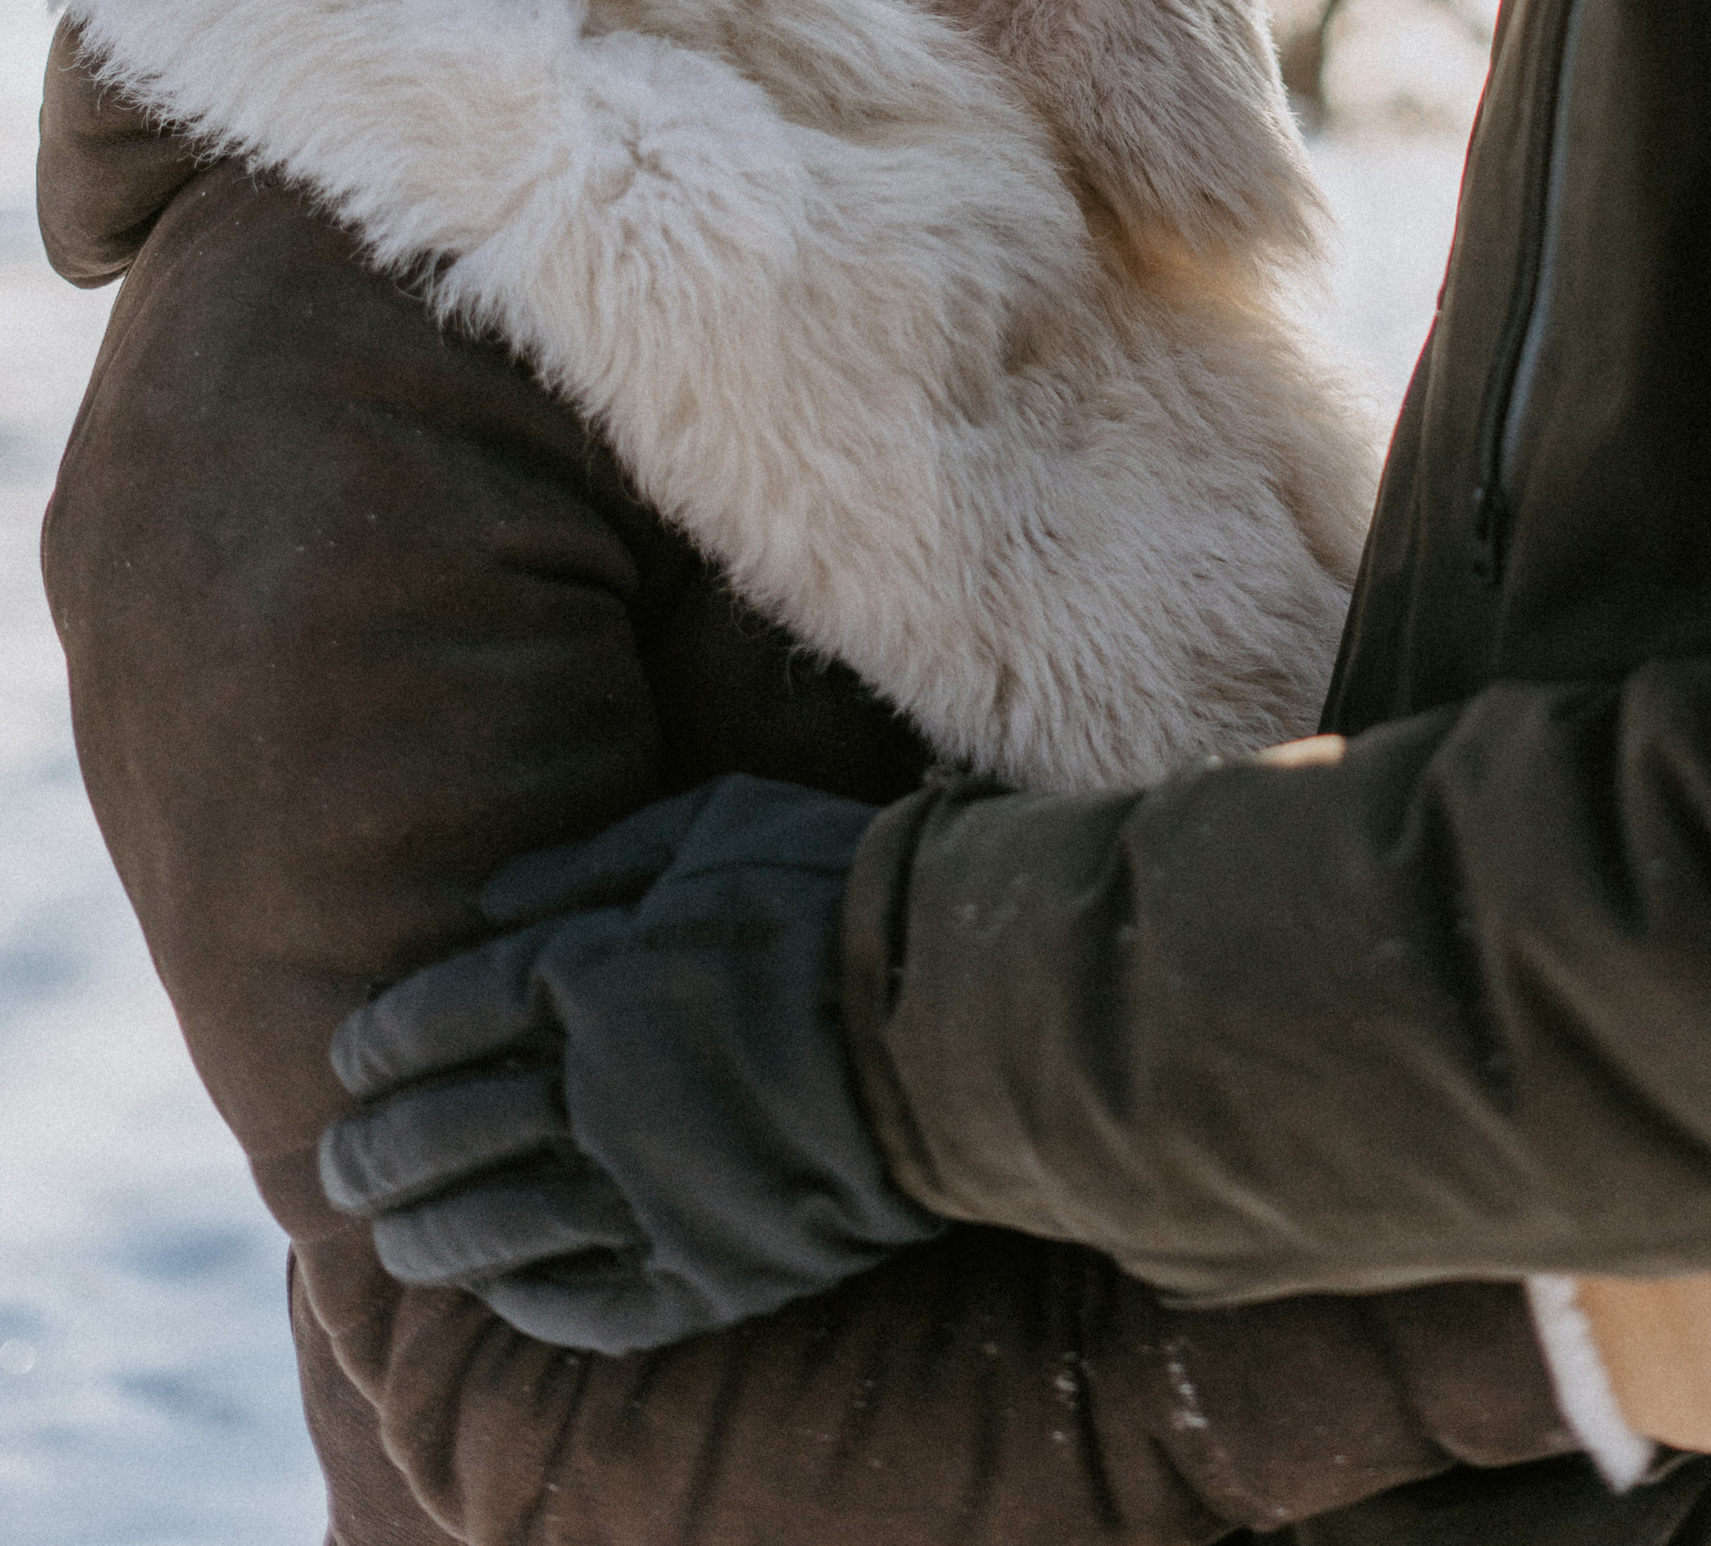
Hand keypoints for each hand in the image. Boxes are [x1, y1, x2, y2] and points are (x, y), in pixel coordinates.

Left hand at [319, 776, 941, 1353]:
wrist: (960, 1004)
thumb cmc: (840, 887)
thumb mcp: (717, 821)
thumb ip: (596, 857)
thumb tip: (489, 899)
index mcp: (592, 970)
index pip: (445, 1011)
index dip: (383, 1037)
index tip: (346, 1058)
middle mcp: (599, 1085)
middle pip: (449, 1130)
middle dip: (376, 1153)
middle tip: (336, 1171)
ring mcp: (652, 1186)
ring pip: (503, 1228)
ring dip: (433, 1238)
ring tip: (395, 1248)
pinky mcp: (711, 1264)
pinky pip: (597, 1302)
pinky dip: (538, 1304)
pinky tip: (506, 1299)